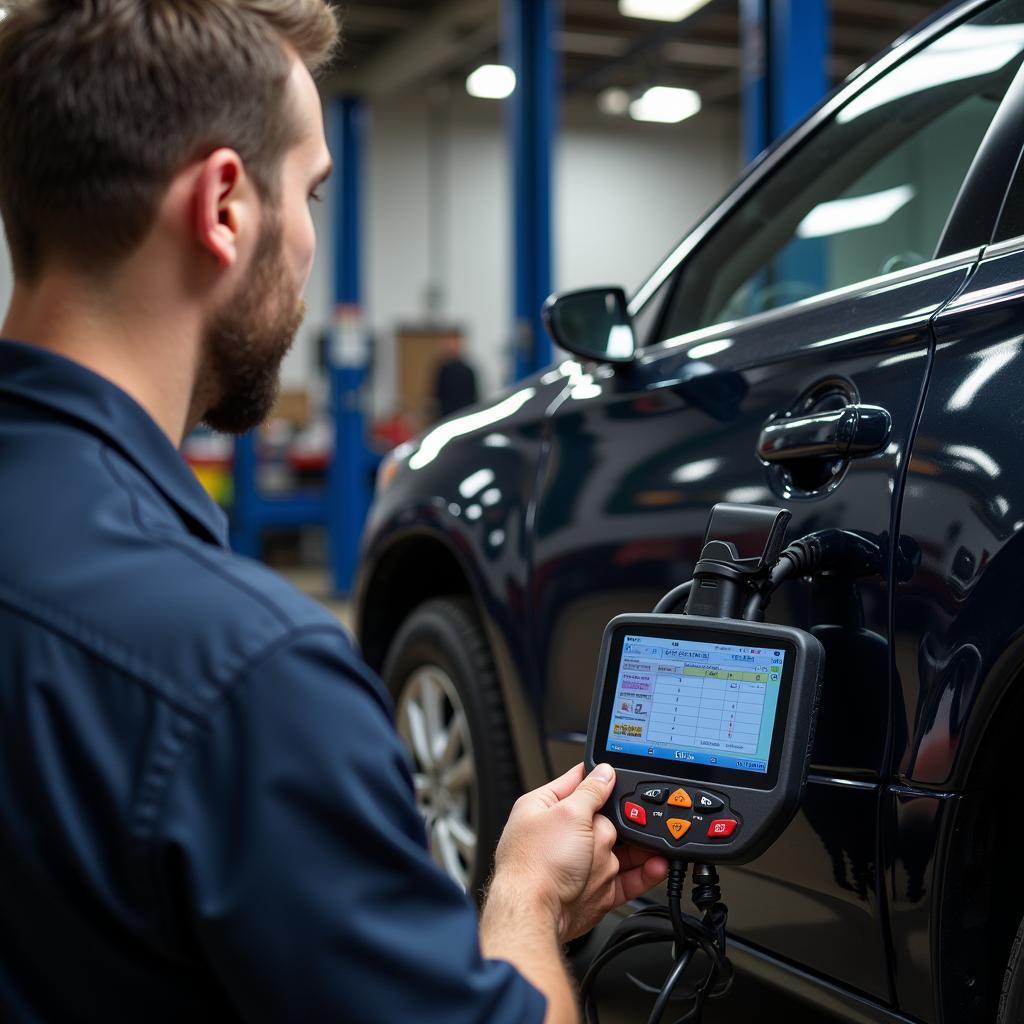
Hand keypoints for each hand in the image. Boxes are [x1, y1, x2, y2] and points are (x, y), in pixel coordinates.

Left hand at [489, 763, 668, 941]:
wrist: (538, 915)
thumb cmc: (537, 864)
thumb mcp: (568, 814)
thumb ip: (590, 792)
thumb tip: (605, 772)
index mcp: (547, 808)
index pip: (579, 783)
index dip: (602, 780)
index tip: (624, 778)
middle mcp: (563, 834)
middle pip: (606, 818)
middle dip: (619, 823)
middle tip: (638, 820)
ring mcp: (580, 863)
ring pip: (620, 849)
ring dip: (638, 848)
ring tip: (656, 845)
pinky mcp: (595, 889)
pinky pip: (627, 878)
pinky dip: (644, 873)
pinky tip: (657, 865)